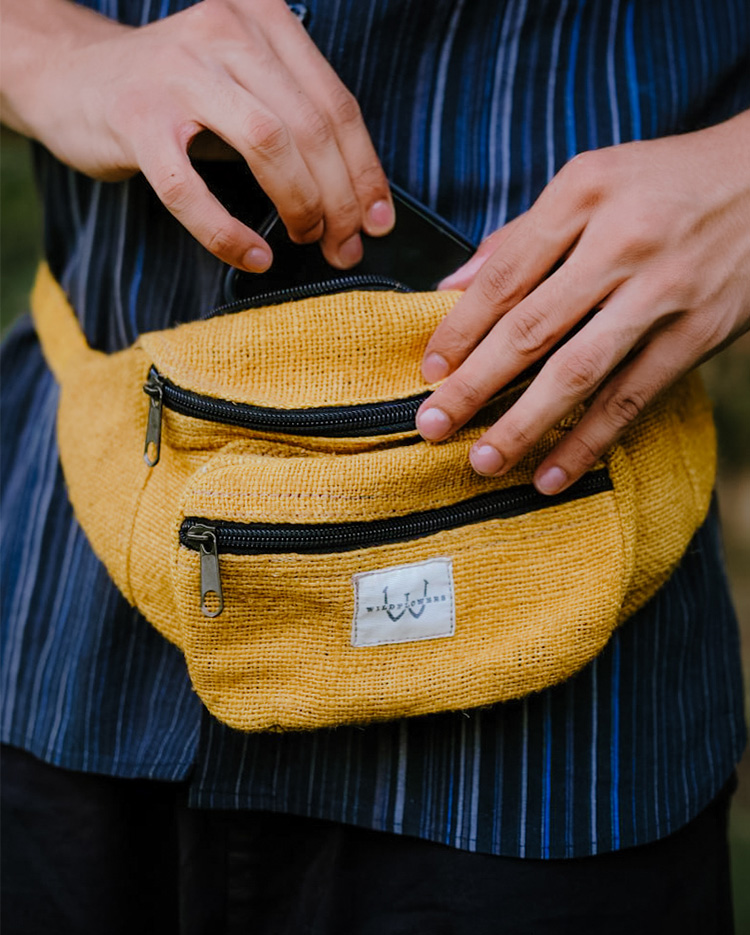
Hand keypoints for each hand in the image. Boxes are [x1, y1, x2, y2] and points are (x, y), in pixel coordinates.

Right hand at [0, 0, 392, 269]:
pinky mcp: (138, 117)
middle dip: (340, 200)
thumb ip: (297, 125)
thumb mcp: (245, 88)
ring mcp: (180, 72)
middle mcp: (227, 32)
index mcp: (265, 21)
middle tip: (345, 245)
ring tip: (308, 241)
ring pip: (267, 145)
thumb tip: (357, 204)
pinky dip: (227, 232)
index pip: (337, 104)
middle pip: (311, 128)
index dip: (366, 172)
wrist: (77, 78)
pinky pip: (190, 187)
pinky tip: (253, 257)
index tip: (379, 222)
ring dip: (300, 207)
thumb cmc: (177, 96)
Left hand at [416, 111, 749, 493]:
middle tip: (433, 425)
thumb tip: (452, 287)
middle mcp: (621, 240)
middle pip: (531, 327)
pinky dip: (589, 439)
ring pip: (578, 371)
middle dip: (474, 384)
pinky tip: (555, 473)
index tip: (429, 371)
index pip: (504, 274)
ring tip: (484, 461)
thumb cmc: (667, 182)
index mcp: (583, 193)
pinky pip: (632, 397)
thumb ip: (521, 235)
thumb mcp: (592, 181)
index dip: (459, 329)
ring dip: (524, 423)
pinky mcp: (698, 332)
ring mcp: (662, 290)